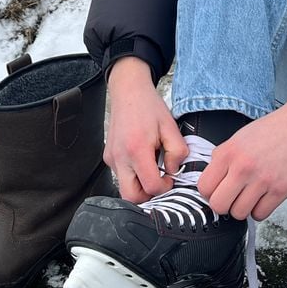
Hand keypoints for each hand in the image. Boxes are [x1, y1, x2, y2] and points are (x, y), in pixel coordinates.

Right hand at [104, 56, 188, 203]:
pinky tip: (142, 158)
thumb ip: (177, 152)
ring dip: (140, 184)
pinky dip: (133, 174)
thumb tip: (173, 170)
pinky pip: (121, 175)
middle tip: (160, 181)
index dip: (164, 188)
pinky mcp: (108, 156)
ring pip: (125, 187)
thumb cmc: (148, 106)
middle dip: (148, 195)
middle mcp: (120, 157)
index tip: (170, 178)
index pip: (150, 187)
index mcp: (137, 149)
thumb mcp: (170, 126)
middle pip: (130, 197)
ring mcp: (111, 158)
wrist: (128, 90)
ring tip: (151, 165)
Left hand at [198, 85, 286, 221]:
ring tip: (249, 197)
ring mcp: (262, 180)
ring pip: (239, 213)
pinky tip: (262, 198)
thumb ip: (222, 157)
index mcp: (229, 153)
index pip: (204, 187)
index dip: (209, 192)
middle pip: (218, 205)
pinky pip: (260, 215)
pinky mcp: (280, 190)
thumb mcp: (238, 137)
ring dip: (243, 208)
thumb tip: (211, 178)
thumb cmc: (271, 131)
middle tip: (231, 198)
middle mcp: (243, 167)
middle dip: (224, 205)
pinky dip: (259, 210)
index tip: (217, 191)